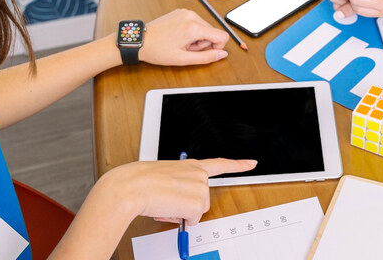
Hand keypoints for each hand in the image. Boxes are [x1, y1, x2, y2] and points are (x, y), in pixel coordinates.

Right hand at [107, 158, 255, 225]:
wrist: (131, 186)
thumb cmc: (139, 180)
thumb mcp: (164, 176)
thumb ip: (178, 184)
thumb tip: (178, 202)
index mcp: (190, 164)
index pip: (219, 163)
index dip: (238, 164)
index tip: (252, 163)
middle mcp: (198, 174)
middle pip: (203, 199)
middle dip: (187, 205)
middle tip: (168, 200)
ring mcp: (200, 188)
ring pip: (197, 210)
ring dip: (182, 212)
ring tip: (164, 202)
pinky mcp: (197, 203)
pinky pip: (192, 220)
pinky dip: (180, 219)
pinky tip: (168, 208)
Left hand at [139, 9, 230, 65]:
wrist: (139, 41)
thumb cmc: (157, 50)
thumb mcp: (183, 59)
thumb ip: (207, 57)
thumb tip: (222, 54)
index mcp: (194, 27)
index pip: (222, 36)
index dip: (217, 47)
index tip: (203, 52)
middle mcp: (191, 16)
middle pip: (213, 31)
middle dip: (204, 43)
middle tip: (187, 49)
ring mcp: (186, 12)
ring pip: (205, 27)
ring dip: (197, 38)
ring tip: (182, 43)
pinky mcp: (181, 12)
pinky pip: (195, 22)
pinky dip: (191, 31)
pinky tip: (178, 37)